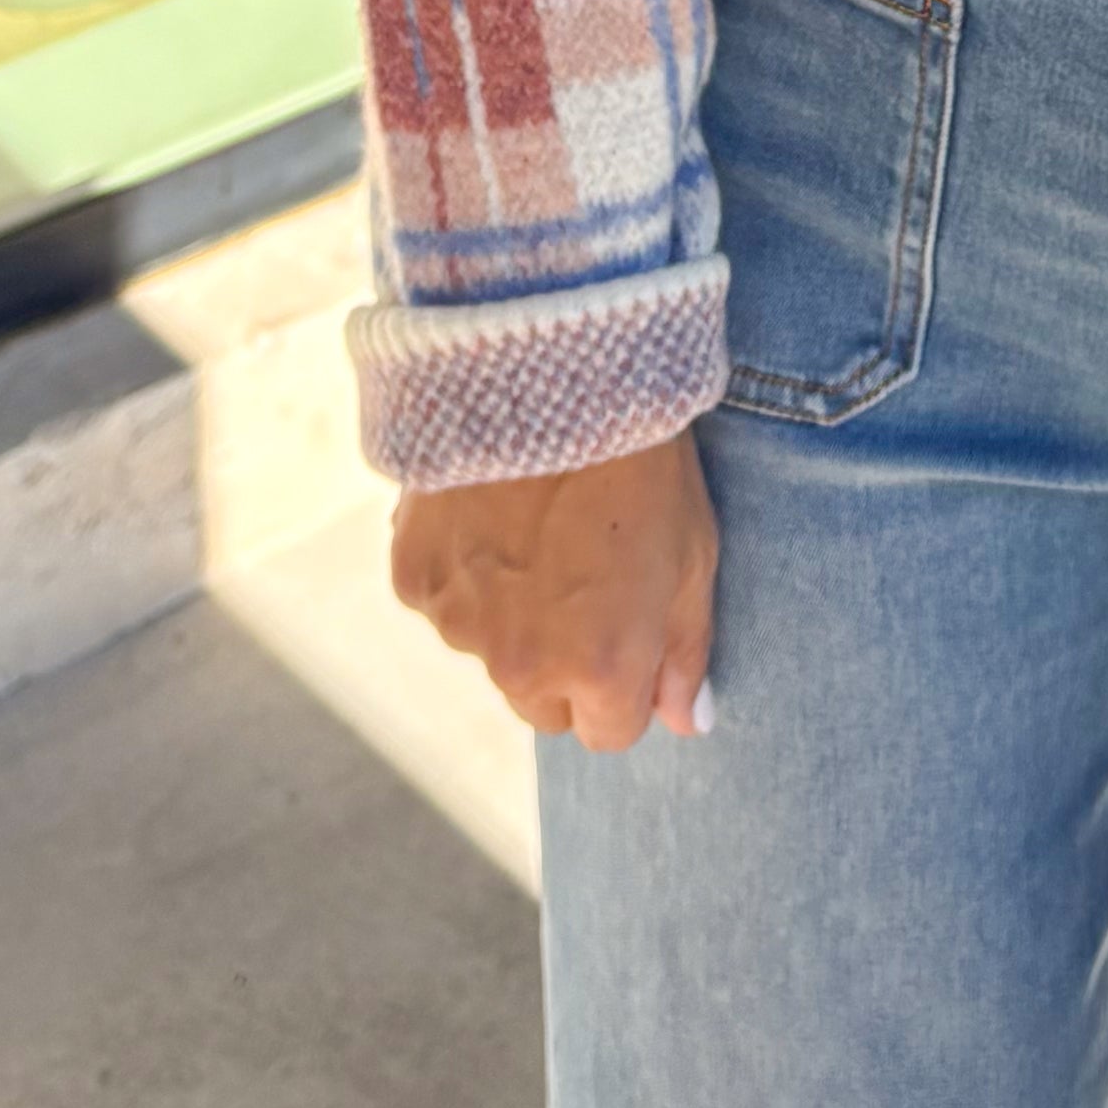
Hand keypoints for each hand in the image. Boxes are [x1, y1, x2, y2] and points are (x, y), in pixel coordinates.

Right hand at [389, 432, 719, 746]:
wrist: (552, 375)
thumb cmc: (642, 462)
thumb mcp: (693, 556)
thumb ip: (686, 654)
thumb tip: (688, 723)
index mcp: (602, 672)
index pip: (610, 732)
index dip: (627, 684)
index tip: (630, 626)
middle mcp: (523, 666)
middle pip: (544, 704)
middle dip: (565, 664)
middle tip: (584, 576)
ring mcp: (460, 625)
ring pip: (489, 649)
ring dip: (510, 614)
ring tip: (536, 526)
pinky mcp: (413, 578)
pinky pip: (442, 598)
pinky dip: (463, 568)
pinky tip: (490, 507)